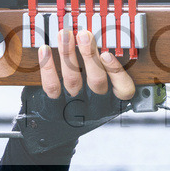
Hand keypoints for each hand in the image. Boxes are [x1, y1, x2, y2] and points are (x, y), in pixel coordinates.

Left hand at [14, 29, 135, 154]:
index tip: (107, 53)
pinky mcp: (52, 109)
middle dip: (90, 55)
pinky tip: (45, 50)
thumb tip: (95, 41)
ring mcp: (72, 110)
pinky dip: (48, 66)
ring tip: (65, 35)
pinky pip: (51, 86)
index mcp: (110, 104)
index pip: (124, 90)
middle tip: (84, 35)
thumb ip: (102, 73)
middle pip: (96, 81)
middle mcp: (94, 108)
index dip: (117, 72)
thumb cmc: (78, 109)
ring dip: (68, 54)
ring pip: (73, 79)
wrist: (51, 136)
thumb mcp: (97, 99)